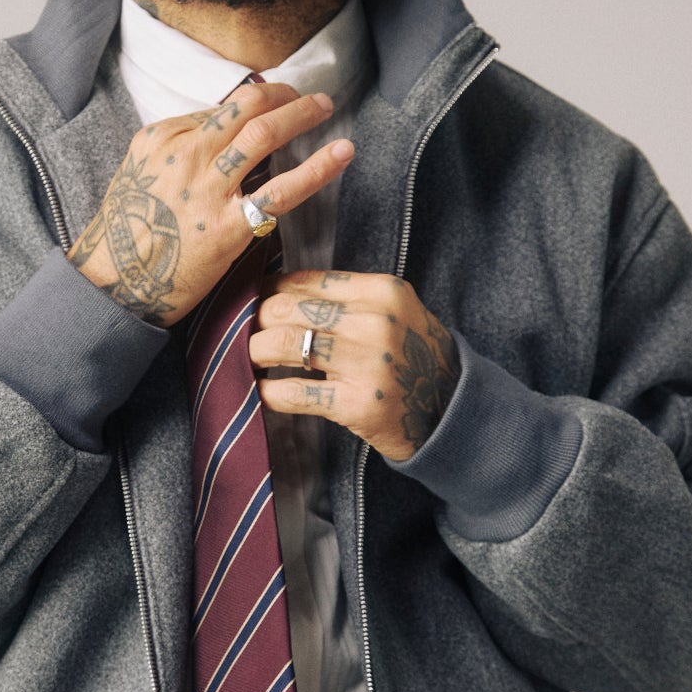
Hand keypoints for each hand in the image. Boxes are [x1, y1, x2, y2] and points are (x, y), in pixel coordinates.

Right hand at [67, 82, 353, 325]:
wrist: (115, 285)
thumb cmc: (129, 232)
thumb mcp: (139, 172)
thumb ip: (179, 147)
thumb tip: (222, 131)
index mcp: (163, 137)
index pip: (223, 107)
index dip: (257, 102)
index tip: (277, 103)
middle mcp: (186, 155)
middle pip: (247, 107)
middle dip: (286, 94)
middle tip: (310, 96)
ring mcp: (208, 190)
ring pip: (265, 135)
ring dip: (302, 115)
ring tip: (326, 107)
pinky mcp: (228, 227)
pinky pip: (282, 191)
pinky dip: (318, 168)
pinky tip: (343, 152)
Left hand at [250, 269, 460, 460]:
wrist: (450, 410)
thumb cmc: (412, 357)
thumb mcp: (392, 313)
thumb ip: (344, 299)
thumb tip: (273, 290)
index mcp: (383, 292)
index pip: (306, 281)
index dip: (268, 290)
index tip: (251, 301)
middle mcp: (376, 323)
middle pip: (287, 309)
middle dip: (253, 320)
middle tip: (240, 332)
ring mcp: (368, 365)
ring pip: (283, 345)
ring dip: (253, 351)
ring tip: (247, 358)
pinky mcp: (358, 404)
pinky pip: (294, 392)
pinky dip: (267, 392)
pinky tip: (259, 391)